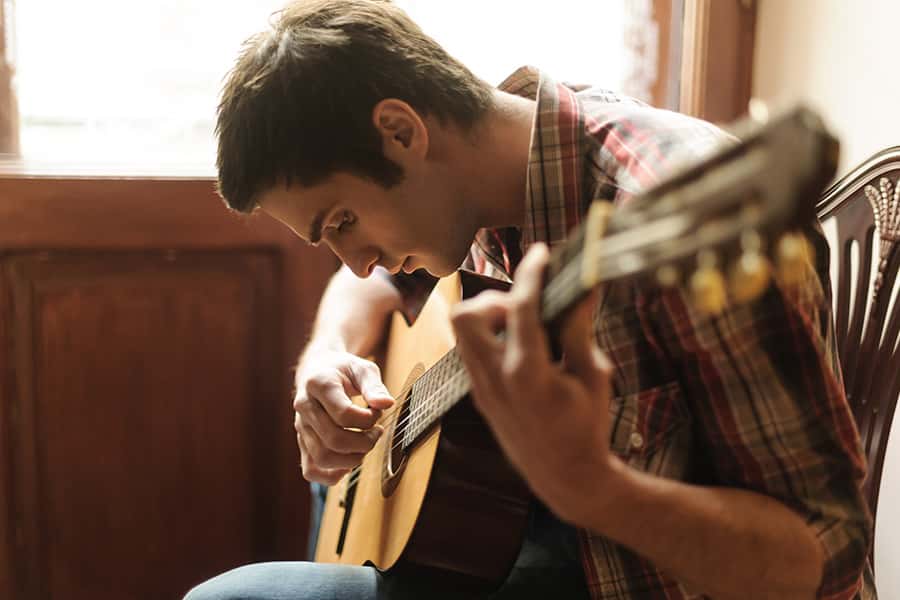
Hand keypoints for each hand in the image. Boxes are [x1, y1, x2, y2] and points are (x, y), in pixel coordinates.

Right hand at [293, 349, 394, 484]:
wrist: (317, 370)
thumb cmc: (343, 370)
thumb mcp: (362, 368)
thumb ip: (374, 385)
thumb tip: (386, 404)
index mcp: (318, 384)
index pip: (343, 414)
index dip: (368, 420)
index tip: (376, 413)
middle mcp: (304, 406)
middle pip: (333, 440)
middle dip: (364, 443)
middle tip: (376, 433)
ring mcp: (301, 426)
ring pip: (322, 458)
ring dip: (352, 459)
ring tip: (364, 445)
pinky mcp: (301, 442)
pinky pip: (311, 470)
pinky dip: (333, 474)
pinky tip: (349, 461)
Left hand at [450, 243, 615, 522]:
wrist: (564, 476)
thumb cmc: (586, 427)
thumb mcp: (592, 375)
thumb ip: (579, 330)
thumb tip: (582, 288)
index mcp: (527, 373)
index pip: (519, 308)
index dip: (530, 274)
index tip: (539, 253)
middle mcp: (495, 378)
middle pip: (466, 315)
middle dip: (493, 297)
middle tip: (524, 305)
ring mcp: (481, 388)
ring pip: (461, 332)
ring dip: (487, 316)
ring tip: (523, 324)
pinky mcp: (478, 394)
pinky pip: (471, 351)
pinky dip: (490, 336)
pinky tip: (520, 345)